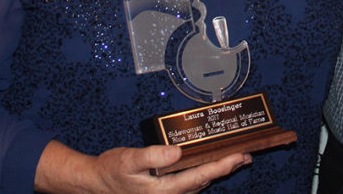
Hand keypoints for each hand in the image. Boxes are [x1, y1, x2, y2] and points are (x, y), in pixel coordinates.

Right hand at [35, 140, 251, 192]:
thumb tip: (178, 152)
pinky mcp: (165, 191)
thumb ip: (153, 156)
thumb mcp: (129, 160)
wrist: (96, 185)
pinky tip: (210, 164)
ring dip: (217, 170)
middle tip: (246, 155)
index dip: (221, 165)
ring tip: (235, 158)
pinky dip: (204, 173)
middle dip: (226, 168)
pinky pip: (190, 183)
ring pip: (199, 183)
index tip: (238, 156)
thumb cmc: (112, 171)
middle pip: (204, 181)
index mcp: (164, 190)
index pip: (199, 176)